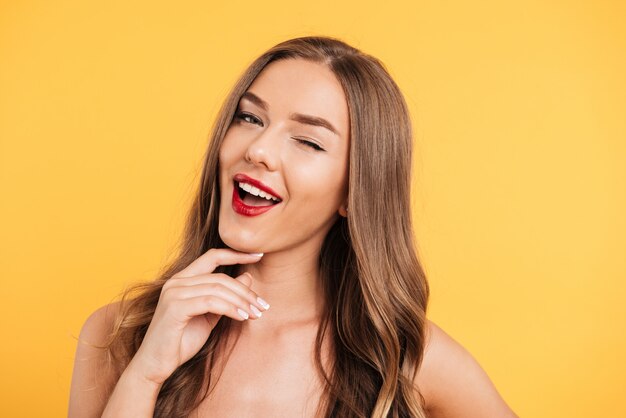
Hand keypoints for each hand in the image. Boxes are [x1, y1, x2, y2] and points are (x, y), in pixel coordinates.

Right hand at [128, 248, 268, 384]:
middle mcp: (176, 282)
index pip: (212, 256)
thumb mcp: (210, 315)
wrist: (155, 365)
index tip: (259, 255)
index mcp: (183, 279)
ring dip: (241, 302)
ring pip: (218, 289)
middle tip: (263, 306)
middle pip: (220, 277)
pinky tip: (242, 317)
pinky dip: (230, 309)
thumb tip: (248, 276)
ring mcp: (174, 293)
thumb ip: (226, 297)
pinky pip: (210, 302)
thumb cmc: (181, 341)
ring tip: (256, 314)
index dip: (236, 254)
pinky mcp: (175, 308)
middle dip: (246, 291)